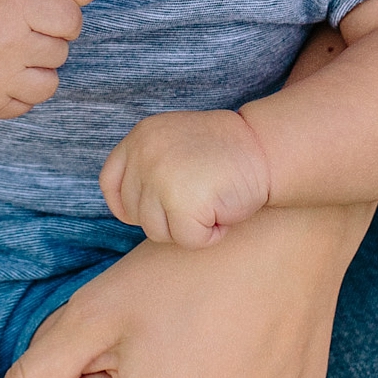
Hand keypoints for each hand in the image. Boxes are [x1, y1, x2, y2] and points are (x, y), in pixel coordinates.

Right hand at [0, 0, 101, 117]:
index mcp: (13, 5)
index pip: (71, 20)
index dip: (61, 18)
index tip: (38, 15)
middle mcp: (3, 43)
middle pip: (61, 53)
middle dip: (46, 43)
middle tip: (14, 34)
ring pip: (50, 84)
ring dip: (37, 71)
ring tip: (10, 56)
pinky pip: (29, 104)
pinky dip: (19, 92)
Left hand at [99, 108, 270, 246]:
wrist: (267, 147)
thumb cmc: (228, 152)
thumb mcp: (175, 145)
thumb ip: (150, 166)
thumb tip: (126, 210)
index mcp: (140, 137)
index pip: (110, 183)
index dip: (127, 206)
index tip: (153, 211)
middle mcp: (144, 155)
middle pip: (135, 214)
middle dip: (167, 219)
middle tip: (200, 200)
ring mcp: (160, 177)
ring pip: (158, 232)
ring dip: (188, 228)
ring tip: (213, 202)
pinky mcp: (181, 202)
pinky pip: (187, 240)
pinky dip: (209, 236)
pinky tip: (224, 213)